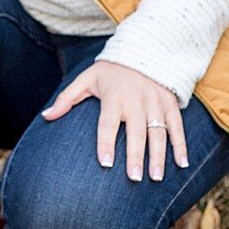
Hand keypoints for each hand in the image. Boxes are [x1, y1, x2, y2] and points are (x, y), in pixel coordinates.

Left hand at [43, 61, 187, 181]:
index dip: (106, 143)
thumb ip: (66, 98)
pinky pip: (178, 127)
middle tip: (134, 178)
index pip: (108, 123)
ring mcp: (156, 102)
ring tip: (156, 178)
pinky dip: (181, 145)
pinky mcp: (170, 103)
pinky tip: (182, 164)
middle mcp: (136, 100)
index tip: (105, 164)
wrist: (143, 50)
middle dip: (136, 156)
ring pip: (159, 132)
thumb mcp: (86, 78)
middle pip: (136, 132)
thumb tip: (46, 116)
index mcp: (114, 96)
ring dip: (159, 156)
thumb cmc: (110, 71)